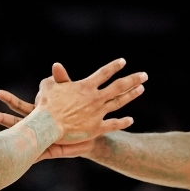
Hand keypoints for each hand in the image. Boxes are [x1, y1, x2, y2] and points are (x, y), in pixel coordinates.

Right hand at [0, 87, 95, 159]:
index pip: (19, 105)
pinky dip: (32, 157)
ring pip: (24, 141)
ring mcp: (43, 140)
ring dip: (13, 141)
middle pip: (16, 123)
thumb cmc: (79, 112)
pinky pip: (40, 155)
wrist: (92, 133)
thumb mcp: (70, 94)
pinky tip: (23, 162)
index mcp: (38, 113)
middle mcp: (37, 127)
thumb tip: (56, 65)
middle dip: (2, 119)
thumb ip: (63, 82)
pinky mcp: (52, 151)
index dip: (9, 99)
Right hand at [28, 59, 146, 143]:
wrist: (47, 126)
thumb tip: (56, 69)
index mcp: (85, 86)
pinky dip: (123, 122)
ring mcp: (98, 113)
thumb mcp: (48, 86)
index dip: (114, 67)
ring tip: (141, 89)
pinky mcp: (96, 128)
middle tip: (144, 75)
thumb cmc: (45, 105)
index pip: (103, 73)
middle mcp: (95, 98)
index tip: (123, 62)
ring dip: (131, 95)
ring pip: (119, 102)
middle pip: (119, 86)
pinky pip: (113, 124)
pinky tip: (131, 120)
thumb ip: (55, 78)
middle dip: (133, 79)